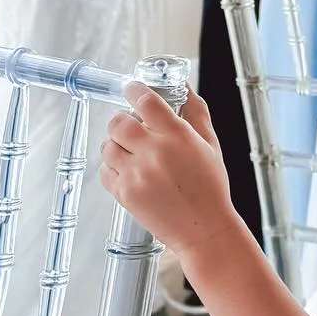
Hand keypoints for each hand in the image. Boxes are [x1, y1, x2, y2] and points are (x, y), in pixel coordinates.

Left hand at [100, 84, 234, 255]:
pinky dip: (113, 168)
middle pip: (118, 121)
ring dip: (116, 145)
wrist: (205, 230)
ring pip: (107, 146)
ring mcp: (137, 174)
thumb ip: (195, 111)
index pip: (145, 100)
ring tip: (132, 153)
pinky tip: (130, 172)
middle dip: (122, 121)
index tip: (132, 89)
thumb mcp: (210, 144)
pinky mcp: (125, 194)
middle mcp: (154, 152)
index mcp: (177, 136)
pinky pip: (105, 171)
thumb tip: (184, 85)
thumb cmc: (210, 188)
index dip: (134, 90)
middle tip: (131, 127)